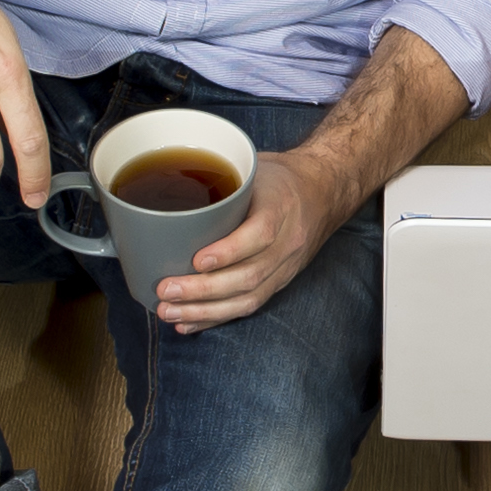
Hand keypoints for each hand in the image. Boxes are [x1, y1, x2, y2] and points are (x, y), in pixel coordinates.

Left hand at [158, 144, 347, 329]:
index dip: (228, 252)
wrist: (324, 191)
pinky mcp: (280, 282)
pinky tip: (188, 323)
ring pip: (248, 298)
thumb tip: (168, 188)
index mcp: (281, 206)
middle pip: (249, 275)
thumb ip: (219, 178)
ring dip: (205, 311)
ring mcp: (286, 267)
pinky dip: (216, 318)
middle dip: (204, 290)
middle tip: (166, 290)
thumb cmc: (280, 178)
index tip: (196, 260)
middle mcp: (288, 242)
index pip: (259, 234)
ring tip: (169, 312)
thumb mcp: (255, 167)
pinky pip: (249, 305)